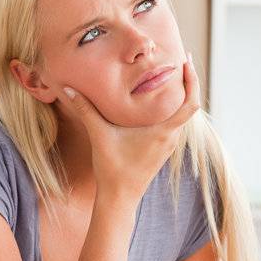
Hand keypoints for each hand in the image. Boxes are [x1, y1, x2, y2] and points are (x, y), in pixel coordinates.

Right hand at [60, 52, 201, 199]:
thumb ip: (85, 110)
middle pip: (189, 106)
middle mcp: (172, 137)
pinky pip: (172, 125)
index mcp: (164, 131)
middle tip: (179, 62)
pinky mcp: (161, 150)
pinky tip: (157, 106)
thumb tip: (67, 89)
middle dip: (187, 83)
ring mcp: (168, 145)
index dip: (192, 81)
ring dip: (179, 98)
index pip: (190, 102)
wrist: (120, 198)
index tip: (186, 62)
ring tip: (169, 80)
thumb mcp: (99, 135)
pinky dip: (169, 111)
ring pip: (181, 116)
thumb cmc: (113, 168)